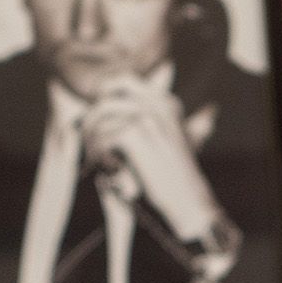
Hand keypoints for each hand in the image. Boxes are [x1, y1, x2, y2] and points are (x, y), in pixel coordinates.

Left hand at [82, 85, 222, 243]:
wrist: (189, 201)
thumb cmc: (174, 178)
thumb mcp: (167, 142)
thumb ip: (146, 123)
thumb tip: (103, 112)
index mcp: (165, 103)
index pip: (122, 81)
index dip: (103, 99)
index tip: (99, 124)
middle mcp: (157, 105)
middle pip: (106, 97)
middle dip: (93, 119)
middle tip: (92, 141)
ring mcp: (147, 118)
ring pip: (101, 116)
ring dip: (93, 139)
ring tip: (97, 159)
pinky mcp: (135, 136)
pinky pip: (103, 135)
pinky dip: (98, 152)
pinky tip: (106, 166)